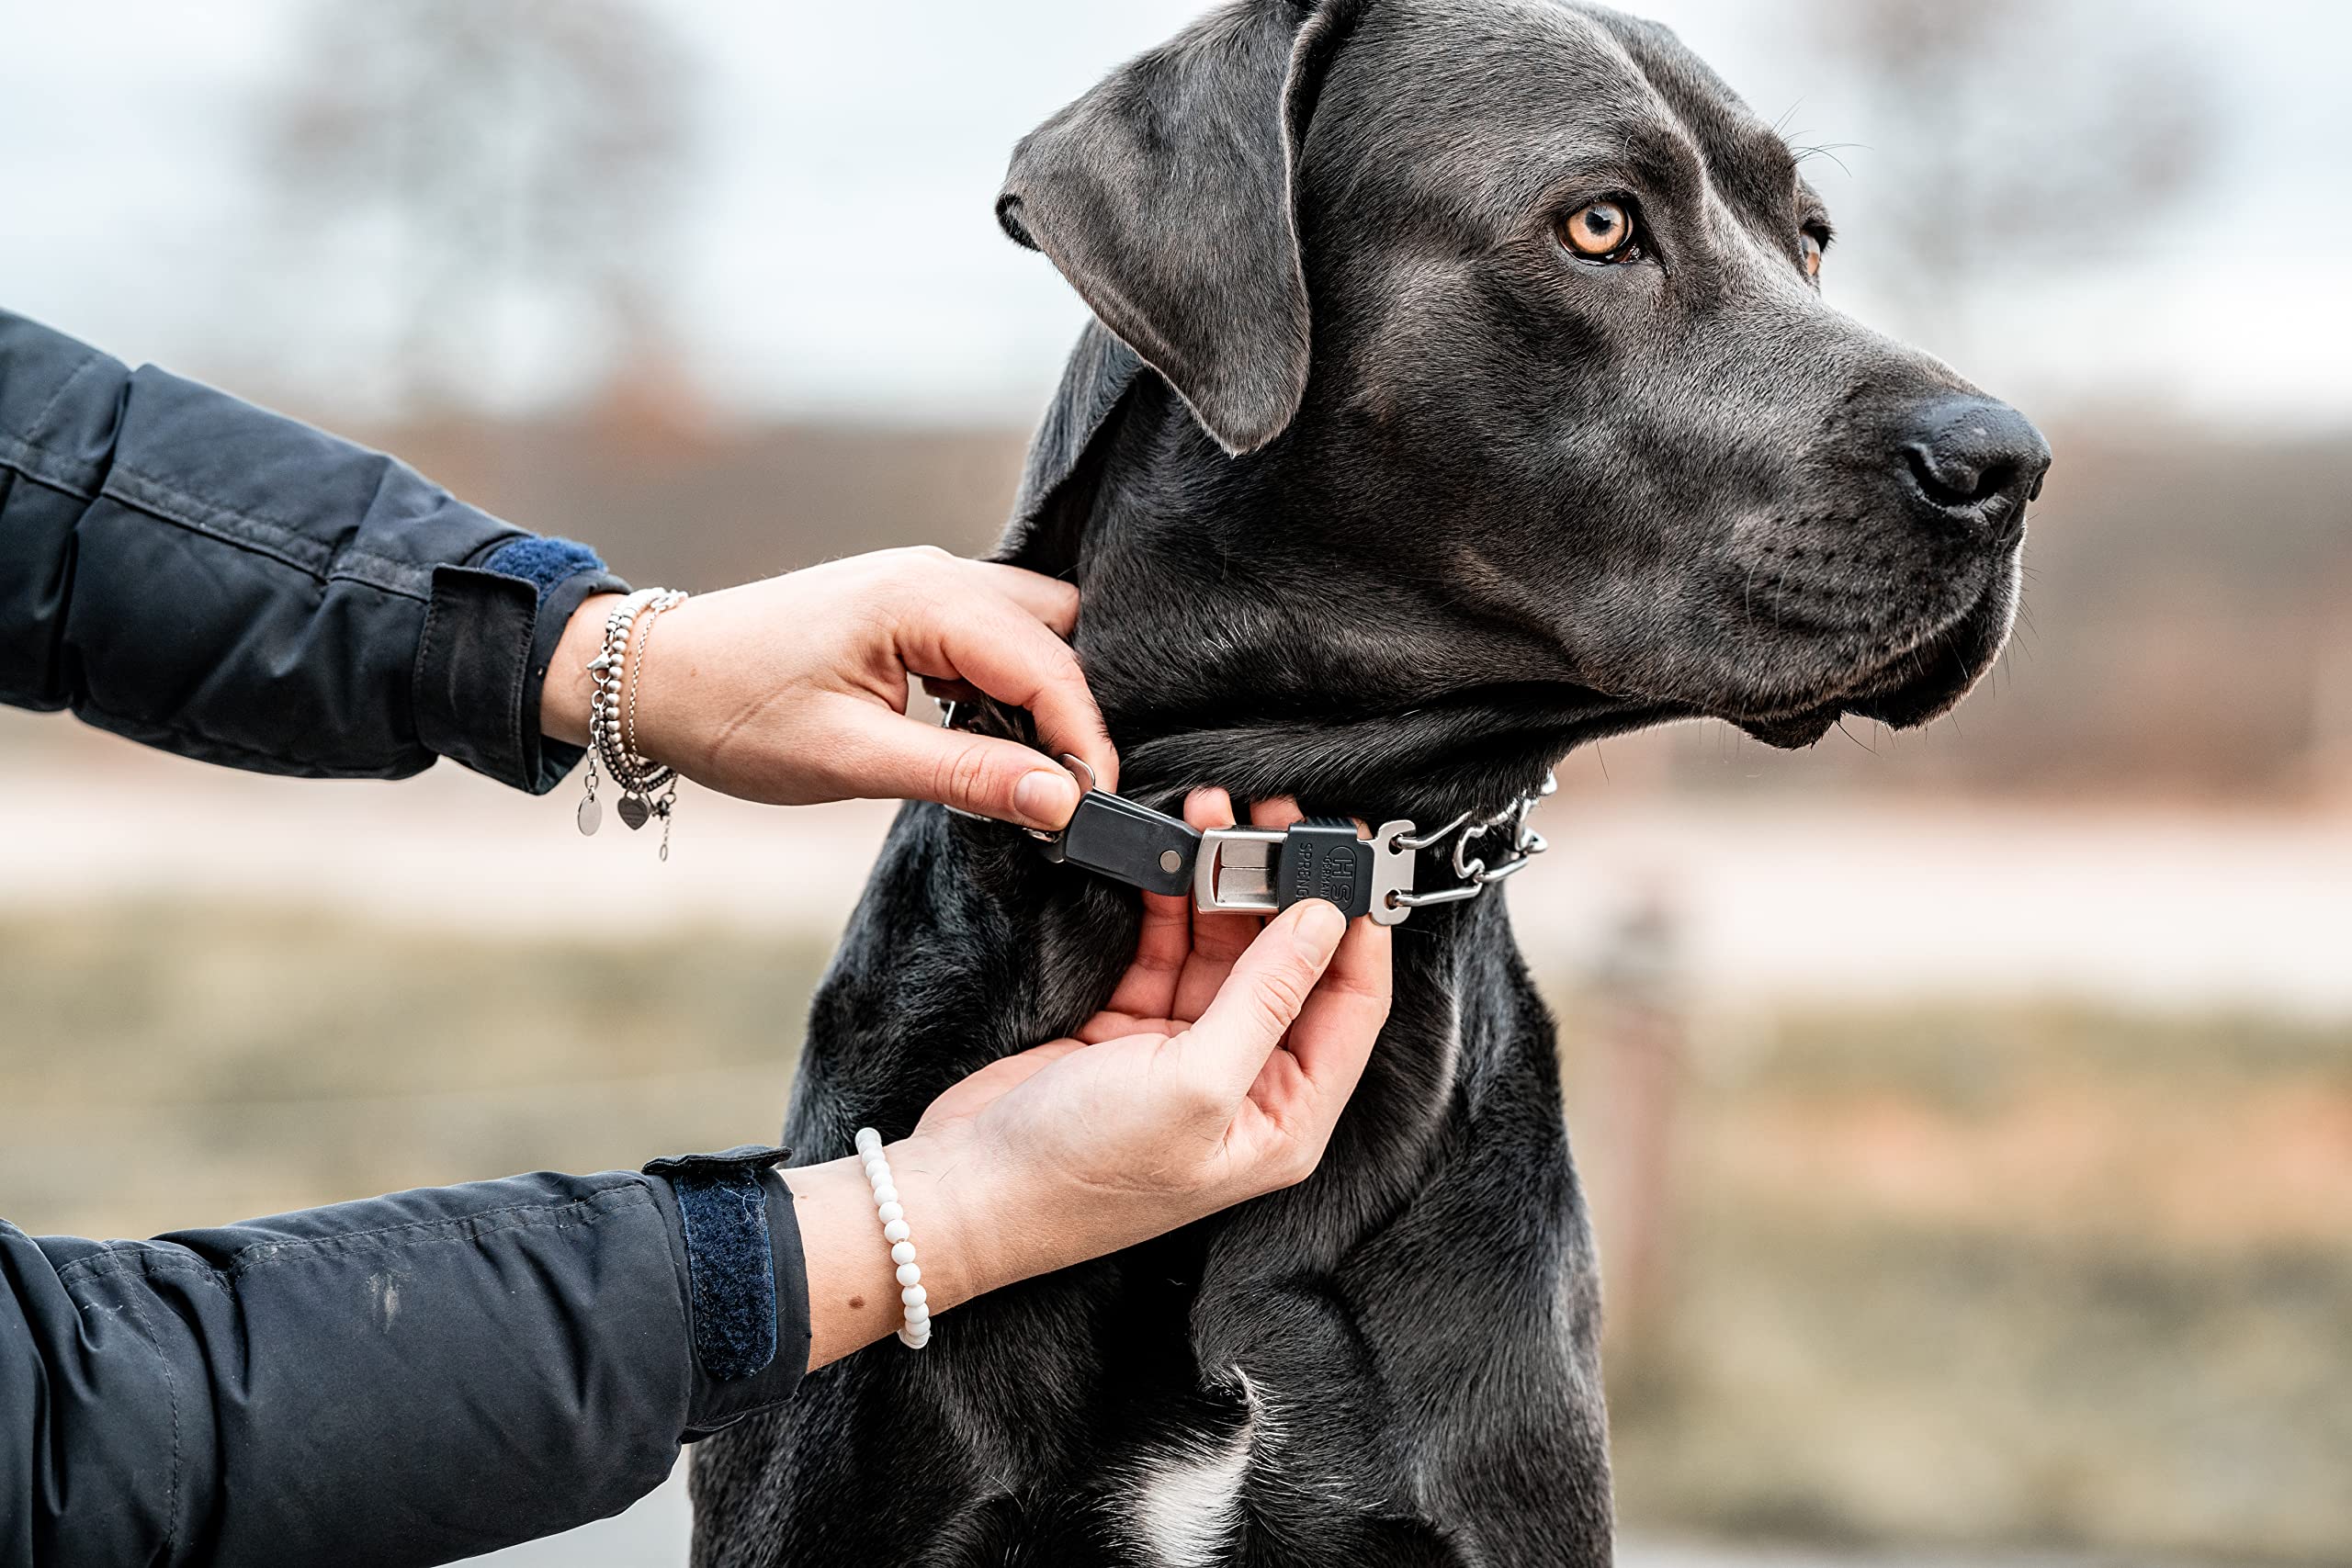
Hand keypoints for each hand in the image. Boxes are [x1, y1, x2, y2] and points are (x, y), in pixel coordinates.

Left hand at [545, 548, 1114, 830]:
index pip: (1048, 665)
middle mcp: (935, 573)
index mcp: (923, 599)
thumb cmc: (734, 715)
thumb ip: (966, 774)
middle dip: (1077, 709)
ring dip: (1047, 692)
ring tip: (1039, 767)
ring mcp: (923, 581)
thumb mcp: (851, 759)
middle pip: (1057, 631)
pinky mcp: (910, 603)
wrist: (650, 677)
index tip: (1095, 804)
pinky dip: (1012, 681)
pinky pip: (994, 630)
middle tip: (1074, 790)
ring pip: (1033, 625)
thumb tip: (1061, 800)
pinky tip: (996, 736)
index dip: (1084, 737)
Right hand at [784, 792, 1393, 1367]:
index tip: (1354, 852)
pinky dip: (1169, 904)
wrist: (962, 1191)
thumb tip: (1326, 924)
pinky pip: (1167, 950)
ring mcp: (1188, 1057)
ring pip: (1226, 949)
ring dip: (1222, 883)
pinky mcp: (1132, 1033)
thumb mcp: (1194, 1083)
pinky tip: (1168, 855)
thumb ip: (1265, 998)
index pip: (1352, 1006)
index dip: (1359, 927)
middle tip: (1276, 816)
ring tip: (1215, 816)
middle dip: (1285, 888)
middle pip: (1290, 967)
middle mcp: (1247, 1087)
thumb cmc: (1081, 1170)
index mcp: (1285, 1119)